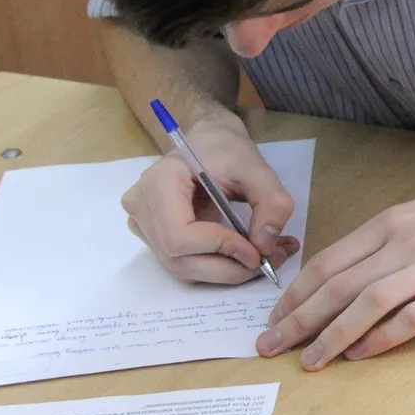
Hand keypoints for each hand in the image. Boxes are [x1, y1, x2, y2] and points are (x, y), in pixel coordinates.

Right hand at [123, 115, 298, 283]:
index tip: (257, 250)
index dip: (219, 249)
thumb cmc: (226, 150)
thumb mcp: (257, 168)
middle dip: (230, 268)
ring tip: (267, 256)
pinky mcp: (154, 237)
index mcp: (158, 184)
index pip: (179, 236)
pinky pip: (186, 264)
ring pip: (184, 268)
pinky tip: (246, 253)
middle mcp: (141, 208)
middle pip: (180, 260)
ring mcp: (143, 225)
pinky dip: (220, 266)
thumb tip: (265, 246)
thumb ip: (271, 203)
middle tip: (272, 259)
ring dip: (229, 271)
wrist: (207, 143)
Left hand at [257, 165, 414, 369]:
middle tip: (270, 346)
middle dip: (298, 320)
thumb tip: (348, 278)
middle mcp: (406, 241)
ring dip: (333, 336)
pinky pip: (414, 318)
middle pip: (338, 285)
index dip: (295, 294)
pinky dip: (384, 338)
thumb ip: (387, 242)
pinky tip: (364, 354)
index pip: (328, 261)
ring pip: (368, 304)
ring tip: (310, 360)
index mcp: (392, 222)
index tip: (274, 318)